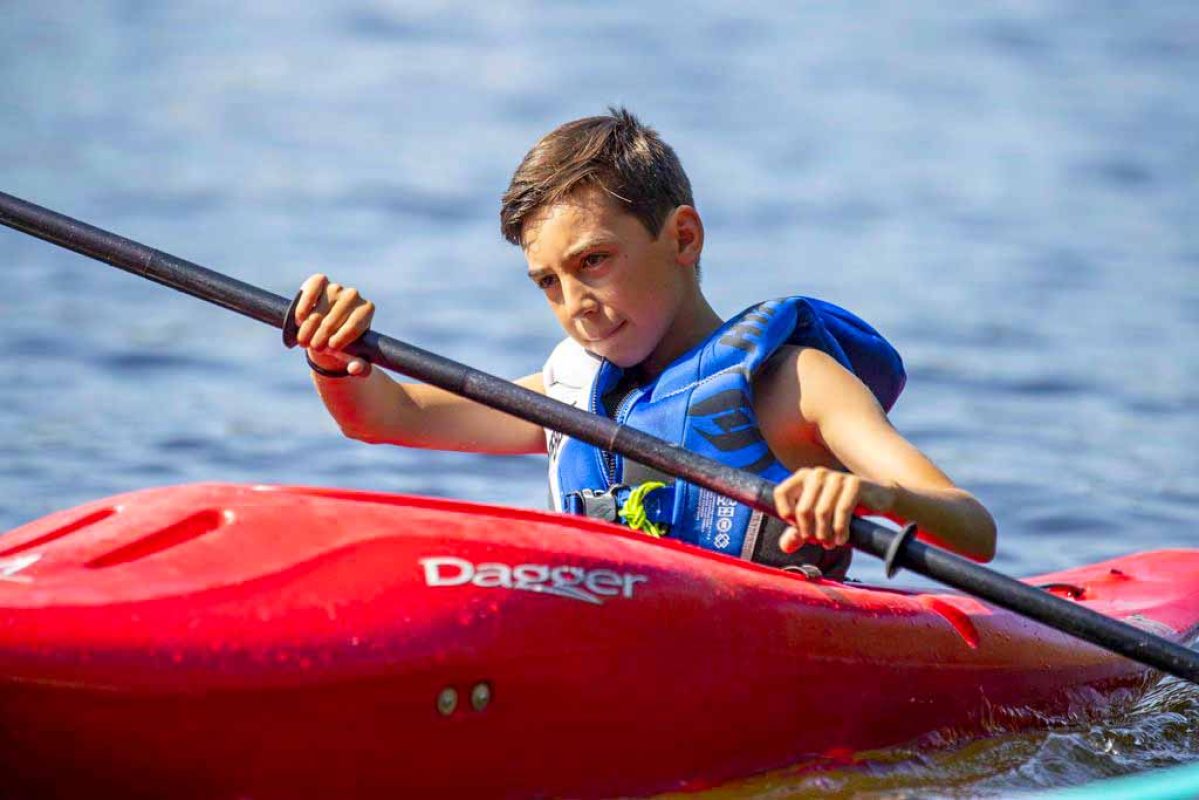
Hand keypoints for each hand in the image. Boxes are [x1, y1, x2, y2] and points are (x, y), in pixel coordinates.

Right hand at [294, 274, 374, 375]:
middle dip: (321, 338)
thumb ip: (360, 368)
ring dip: (308, 329)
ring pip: (318, 311)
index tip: (331, 349)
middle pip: (332, 320)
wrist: (327, 332)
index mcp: (367, 310)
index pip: (353, 326)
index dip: (340, 340)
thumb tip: (355, 368)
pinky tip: (299, 320)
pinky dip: (303, 306)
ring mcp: (336, 287)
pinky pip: (311, 289)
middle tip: (315, 348)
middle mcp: (353, 295)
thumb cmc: (344, 346)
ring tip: (305, 342)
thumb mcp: (355, 361)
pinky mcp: (319, 281)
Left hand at [773, 467, 896, 551]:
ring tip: (829, 544)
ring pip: (822, 512)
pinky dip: (840, 530)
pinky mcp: (854, 484)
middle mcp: (817, 473)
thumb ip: (797, 532)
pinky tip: (842, 540)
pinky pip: (842, 511)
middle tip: (817, 542)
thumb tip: (786, 546)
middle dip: (808, 532)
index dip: (786, 515)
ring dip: (825, 534)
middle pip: (802, 509)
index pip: (781, 493)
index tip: (797, 528)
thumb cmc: (842, 510)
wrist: (878, 500)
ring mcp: (836, 476)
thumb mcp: (817, 521)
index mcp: (803, 477)